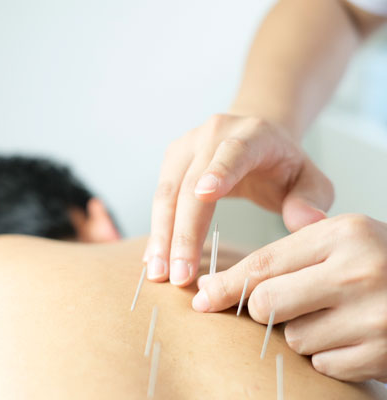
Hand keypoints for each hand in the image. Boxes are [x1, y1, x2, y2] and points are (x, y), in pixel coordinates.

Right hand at [145, 114, 332, 285]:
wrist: (253, 139)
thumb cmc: (281, 164)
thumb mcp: (309, 178)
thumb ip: (312, 198)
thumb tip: (304, 223)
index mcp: (252, 135)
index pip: (234, 152)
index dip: (220, 171)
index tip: (204, 195)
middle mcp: (212, 135)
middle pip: (189, 183)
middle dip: (183, 232)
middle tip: (180, 275)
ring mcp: (186, 147)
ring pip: (165, 193)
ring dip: (161, 234)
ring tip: (159, 273)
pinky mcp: (172, 162)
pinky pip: (159, 197)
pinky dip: (158, 229)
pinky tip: (154, 257)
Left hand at [193, 214, 386, 381]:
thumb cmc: (375, 260)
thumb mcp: (338, 241)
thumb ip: (287, 256)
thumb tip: (218, 285)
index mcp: (342, 234)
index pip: (264, 264)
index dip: (226, 284)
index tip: (202, 296)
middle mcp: (358, 272)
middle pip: (267, 303)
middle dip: (261, 309)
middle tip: (276, 304)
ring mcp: (374, 317)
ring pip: (293, 338)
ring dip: (299, 331)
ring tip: (330, 314)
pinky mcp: (382, 355)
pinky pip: (322, 364)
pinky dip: (325, 353)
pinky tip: (348, 335)